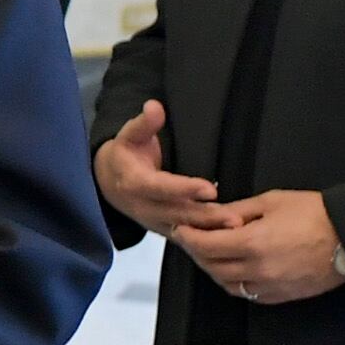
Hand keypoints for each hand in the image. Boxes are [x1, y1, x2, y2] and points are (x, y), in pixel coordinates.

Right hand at [93, 101, 232, 239]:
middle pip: (177, 213)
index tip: (210, 189)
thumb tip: (154, 106)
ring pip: (183, 228)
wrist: (107, 182)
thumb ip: (143, 123)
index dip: (184, 189)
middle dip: (206, 216)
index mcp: (133, 183)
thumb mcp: (129, 135)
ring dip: (210, 229)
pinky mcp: (162, 230)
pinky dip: (205, 237)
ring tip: (237, 226)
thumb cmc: (125, 155)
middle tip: (235, 217)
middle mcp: (143, 207)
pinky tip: (227, 236)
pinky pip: (185, 237)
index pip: (160, 188)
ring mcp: (153, 221)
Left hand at [171, 189, 344, 306]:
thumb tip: (214, 215)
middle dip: (197, 252)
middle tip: (192, 239)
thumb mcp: (272, 201)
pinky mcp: (280, 296)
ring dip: (214, 269)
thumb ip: (238, 211)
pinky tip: (234, 268)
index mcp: (252, 243)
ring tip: (211, 253)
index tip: (182, 229)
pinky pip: (247, 293)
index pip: (205, 245)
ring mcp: (269, 286)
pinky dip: (234, 282)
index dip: (189, 237)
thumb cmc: (317, 215)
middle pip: (211, 266)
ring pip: (226, 284)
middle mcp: (256, 270)